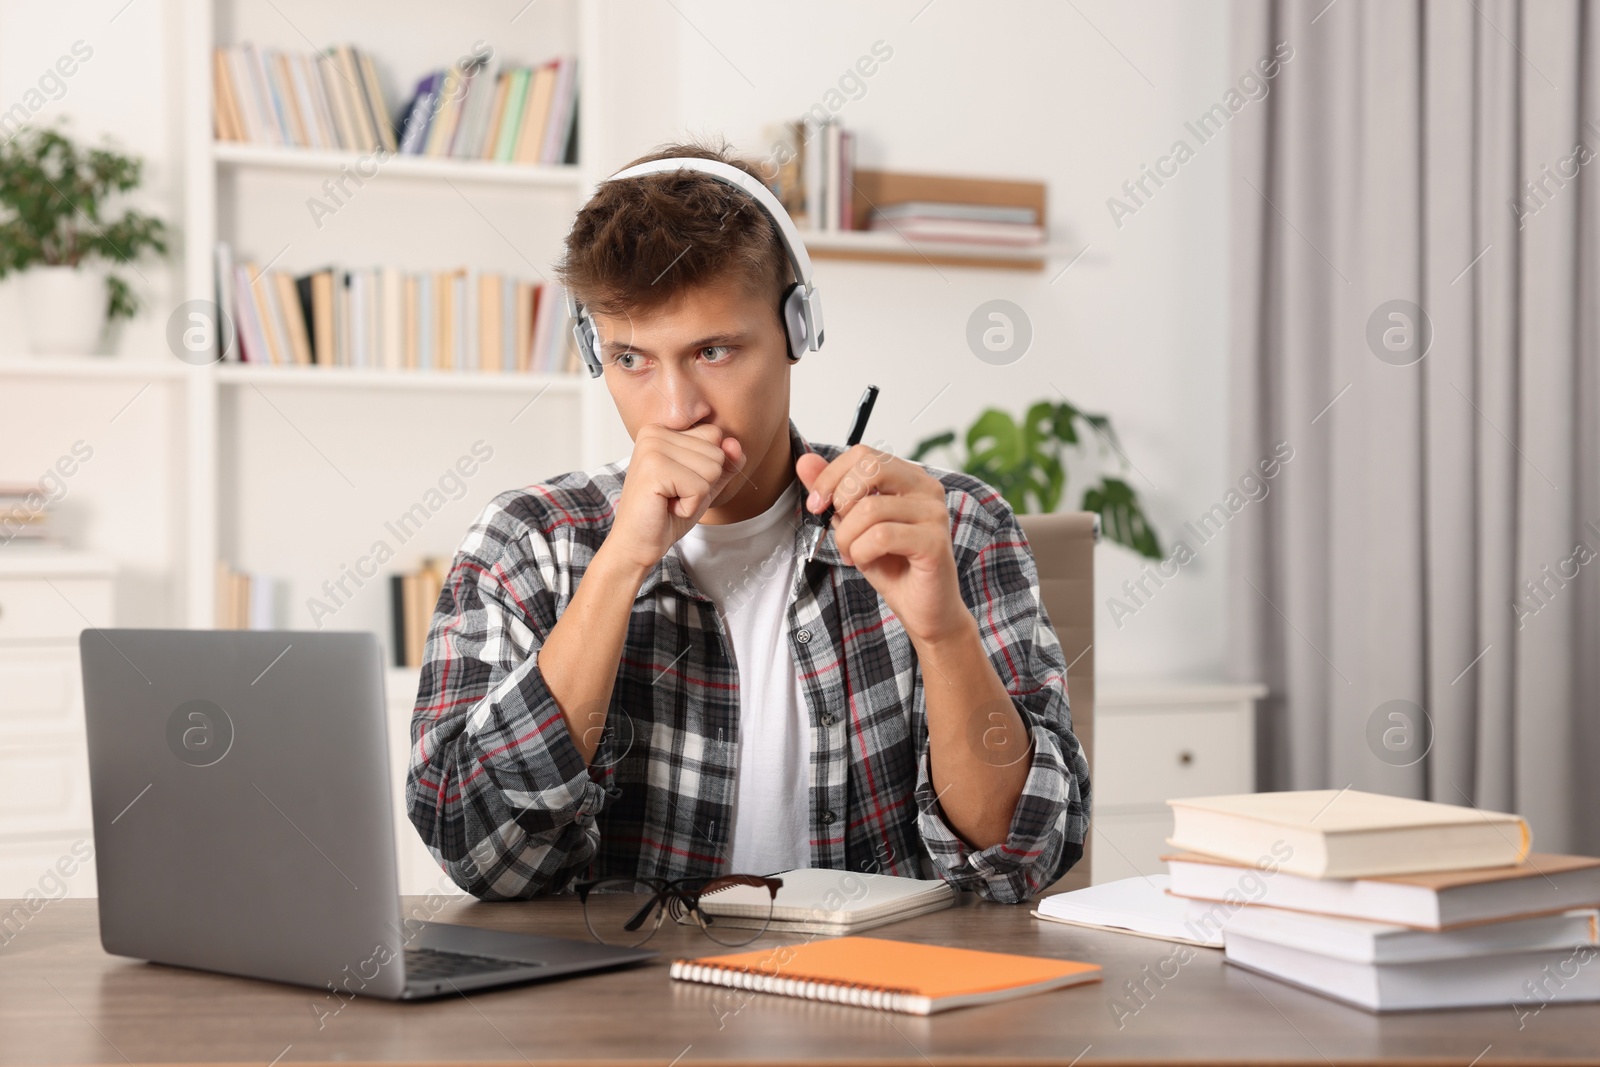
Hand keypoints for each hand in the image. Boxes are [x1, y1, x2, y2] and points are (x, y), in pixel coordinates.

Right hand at [607, 423, 744, 573]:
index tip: (679, 482)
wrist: (637, 543)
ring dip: (697, 495)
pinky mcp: (654, 470)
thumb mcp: (705, 483)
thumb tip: (734, 443)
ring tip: (669, 500)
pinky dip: (689, 506)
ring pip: (712, 469)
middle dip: (703, 483)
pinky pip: (700, 488)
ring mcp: (652, 448)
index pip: (715, 435)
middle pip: (716, 452)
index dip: (707, 468)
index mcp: (663, 429)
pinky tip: (667, 508)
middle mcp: (655, 432)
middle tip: (673, 495)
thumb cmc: (667, 513)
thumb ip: (725, 462)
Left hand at [795, 445, 972, 647]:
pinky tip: (866, 562)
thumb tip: (805, 460)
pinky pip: (881, 536)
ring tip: (853, 553)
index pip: (863, 454)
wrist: (923, 609)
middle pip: (870, 468)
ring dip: (848, 537)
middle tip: (836, 529)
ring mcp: (934, 514)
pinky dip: (862, 552)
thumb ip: (833, 491)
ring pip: (869, 509)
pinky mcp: (935, 542)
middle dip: (840, 500)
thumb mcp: (853, 524)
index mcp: (909, 477)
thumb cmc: (892, 565)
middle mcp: (927, 488)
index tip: (816, 505)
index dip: (830, 477)